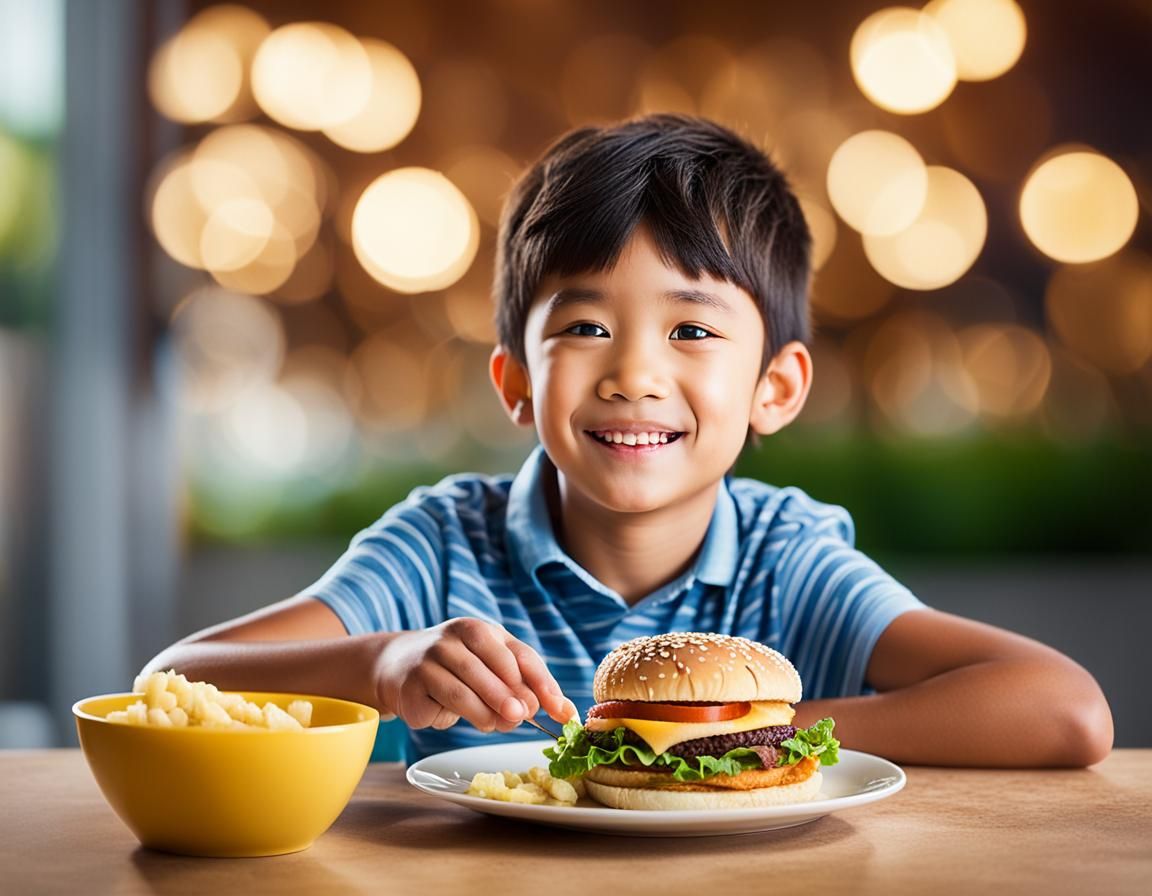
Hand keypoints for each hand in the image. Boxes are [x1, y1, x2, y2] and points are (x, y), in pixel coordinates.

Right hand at [373, 618, 577, 731]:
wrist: (398, 667)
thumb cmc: (457, 671)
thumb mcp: (492, 670)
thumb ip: (526, 687)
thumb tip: (565, 711)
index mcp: (481, 631)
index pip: (520, 654)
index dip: (543, 683)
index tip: (561, 710)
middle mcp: (455, 637)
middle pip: (495, 665)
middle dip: (515, 694)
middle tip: (525, 715)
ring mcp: (430, 658)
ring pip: (467, 686)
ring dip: (490, 709)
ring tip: (503, 723)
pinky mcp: (412, 684)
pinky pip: (443, 702)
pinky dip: (465, 715)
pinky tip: (476, 722)